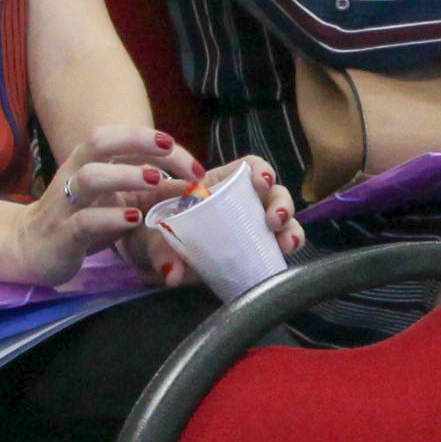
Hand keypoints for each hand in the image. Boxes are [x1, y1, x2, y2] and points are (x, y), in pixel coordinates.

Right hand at [9, 124, 182, 283]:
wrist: (30, 248)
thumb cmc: (80, 218)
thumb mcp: (117, 200)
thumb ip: (149, 190)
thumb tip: (190, 184)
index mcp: (87, 160)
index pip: (119, 137)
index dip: (154, 140)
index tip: (190, 162)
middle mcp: (74, 174)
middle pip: (99, 141)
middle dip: (137, 140)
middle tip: (170, 148)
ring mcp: (66, 204)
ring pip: (90, 177)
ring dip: (125, 175)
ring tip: (156, 180)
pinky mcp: (62, 235)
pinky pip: (84, 221)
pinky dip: (110, 217)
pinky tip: (133, 218)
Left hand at [134, 155, 288, 288]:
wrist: (150, 261)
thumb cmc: (151, 234)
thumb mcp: (151, 236)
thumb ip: (160, 251)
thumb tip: (172, 274)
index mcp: (216, 186)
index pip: (248, 168)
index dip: (260, 170)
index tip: (261, 181)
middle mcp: (238, 203)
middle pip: (271, 193)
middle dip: (280, 203)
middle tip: (273, 219)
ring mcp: (248, 227)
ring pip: (281, 220)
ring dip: (290, 227)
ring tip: (287, 242)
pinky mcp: (252, 251)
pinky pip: (276, 246)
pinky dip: (286, 247)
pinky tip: (286, 253)